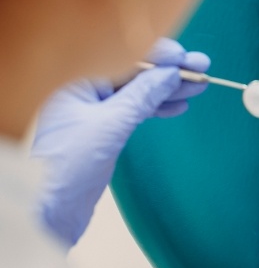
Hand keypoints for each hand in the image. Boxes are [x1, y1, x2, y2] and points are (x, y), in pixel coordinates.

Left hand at [31, 37, 209, 246]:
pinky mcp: (103, 128)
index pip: (124, 55)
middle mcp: (84, 88)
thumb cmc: (64, 167)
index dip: (158, 55)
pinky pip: (135, 109)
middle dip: (170, 71)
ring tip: (198, 85)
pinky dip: (158, 107)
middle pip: (135, 71)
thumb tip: (171, 74)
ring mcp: (94, 108)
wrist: (46, 212)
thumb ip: (142, 96)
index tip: (185, 58)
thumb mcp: (110, 126)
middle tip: (201, 67)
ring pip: (139, 90)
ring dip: (169, 88)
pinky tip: (179, 105)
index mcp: (77, 79)